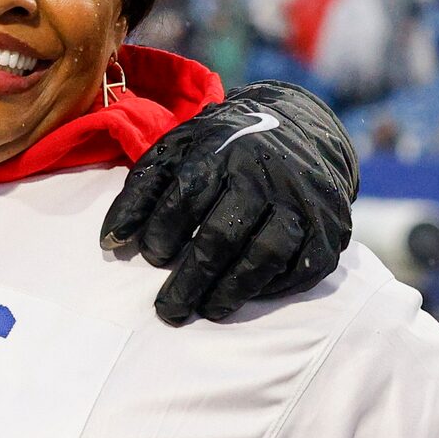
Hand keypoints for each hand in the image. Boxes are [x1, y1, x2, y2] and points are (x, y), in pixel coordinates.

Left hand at [102, 83, 357, 324]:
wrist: (301, 128)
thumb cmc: (225, 147)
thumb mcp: (179, 150)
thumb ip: (141, 190)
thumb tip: (110, 241)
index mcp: (222, 150)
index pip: (184, 199)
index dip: (162, 233)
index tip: (152, 255)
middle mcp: (265, 174)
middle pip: (221, 236)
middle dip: (190, 280)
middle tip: (168, 309)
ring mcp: (301, 202)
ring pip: (263, 256)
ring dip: (230, 291)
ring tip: (208, 309)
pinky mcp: (328, 228)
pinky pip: (300, 269)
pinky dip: (272, 288)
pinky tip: (249, 294)